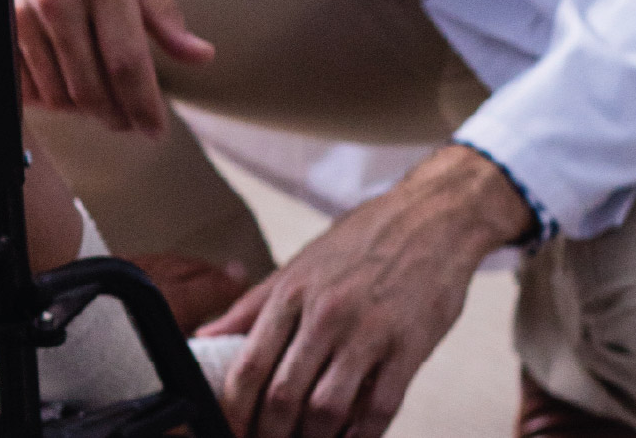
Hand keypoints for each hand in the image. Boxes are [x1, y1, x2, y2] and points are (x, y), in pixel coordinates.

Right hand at [0, 0, 210, 134]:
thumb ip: (162, 9)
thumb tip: (197, 55)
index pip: (126, 63)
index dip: (143, 107)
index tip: (155, 129)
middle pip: (89, 86)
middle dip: (114, 114)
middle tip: (128, 119)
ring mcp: (19, 6)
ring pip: (54, 89)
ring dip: (80, 107)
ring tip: (98, 100)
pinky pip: (21, 77)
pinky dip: (45, 93)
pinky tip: (61, 84)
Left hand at [200, 144, 530, 436]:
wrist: (430, 219)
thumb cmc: (360, 242)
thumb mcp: (297, 266)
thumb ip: (250, 306)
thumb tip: (206, 335)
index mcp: (290, 293)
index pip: (249, 364)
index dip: (235, 408)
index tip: (232, 428)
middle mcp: (324, 314)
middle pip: (285, 395)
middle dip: (271, 433)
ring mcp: (369, 332)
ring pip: (329, 408)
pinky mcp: (409, 347)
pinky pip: (380, 407)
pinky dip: (362, 436)